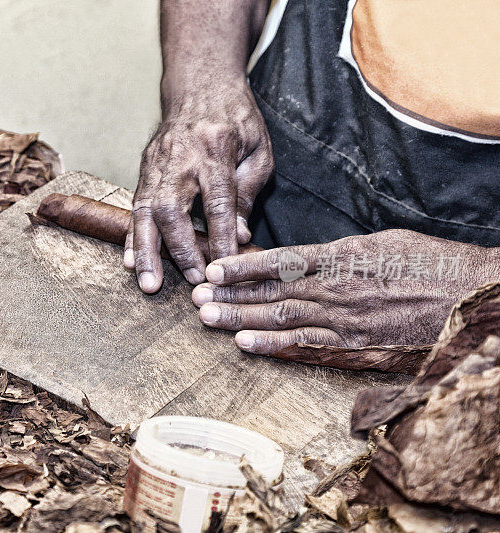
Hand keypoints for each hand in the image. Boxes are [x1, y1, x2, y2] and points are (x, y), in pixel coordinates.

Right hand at [124, 81, 273, 292]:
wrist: (199, 85)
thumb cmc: (236, 119)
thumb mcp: (258, 149)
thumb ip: (248, 191)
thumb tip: (238, 236)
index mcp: (215, 148)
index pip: (217, 200)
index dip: (220, 236)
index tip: (225, 266)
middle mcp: (179, 157)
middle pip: (172, 208)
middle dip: (179, 249)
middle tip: (193, 280)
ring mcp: (156, 163)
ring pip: (146, 211)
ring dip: (146, 250)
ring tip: (148, 282)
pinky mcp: (144, 169)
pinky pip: (135, 207)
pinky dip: (132, 236)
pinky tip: (130, 261)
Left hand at [191, 229, 499, 352]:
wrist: (475, 298)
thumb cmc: (432, 264)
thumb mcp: (384, 242)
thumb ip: (341, 252)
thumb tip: (309, 256)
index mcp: (343, 257)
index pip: (280, 261)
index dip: (242, 267)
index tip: (213, 269)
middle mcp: (338, 289)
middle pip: (272, 293)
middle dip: (229, 296)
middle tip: (195, 299)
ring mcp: (346, 322)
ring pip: (282, 320)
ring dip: (240, 320)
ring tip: (207, 319)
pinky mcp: (358, 349)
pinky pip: (308, 348)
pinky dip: (275, 347)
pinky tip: (246, 345)